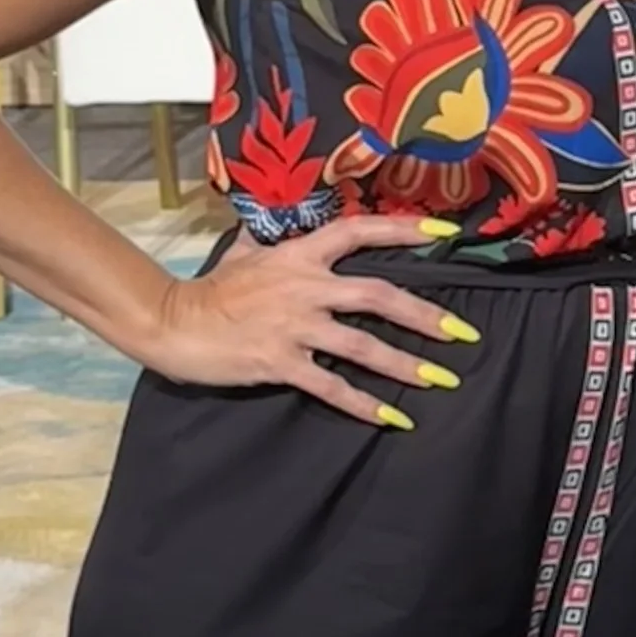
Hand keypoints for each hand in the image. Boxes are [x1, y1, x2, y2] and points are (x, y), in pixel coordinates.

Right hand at [145, 216, 473, 425]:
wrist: (173, 323)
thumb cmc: (211, 289)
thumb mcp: (246, 252)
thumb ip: (274, 239)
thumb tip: (282, 218)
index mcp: (300, 255)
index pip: (359, 230)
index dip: (403, 228)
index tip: (445, 230)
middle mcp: (304, 287)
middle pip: (378, 296)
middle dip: (425, 315)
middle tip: (463, 332)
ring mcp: (294, 326)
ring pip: (362, 345)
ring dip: (405, 364)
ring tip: (441, 379)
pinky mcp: (280, 363)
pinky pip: (331, 386)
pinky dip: (364, 404)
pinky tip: (394, 418)